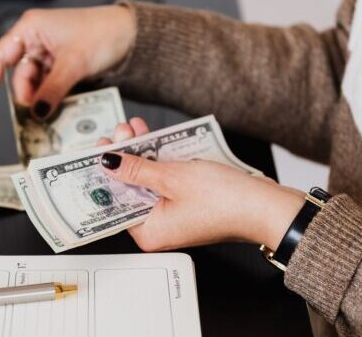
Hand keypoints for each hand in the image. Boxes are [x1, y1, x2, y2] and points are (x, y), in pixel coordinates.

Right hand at [0, 5, 135, 119]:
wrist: (132, 36)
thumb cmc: (103, 34)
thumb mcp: (73, 64)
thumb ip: (51, 90)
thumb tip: (36, 112)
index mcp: (31, 28)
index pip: (0, 57)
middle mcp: (36, 40)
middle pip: (20, 76)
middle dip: (27, 97)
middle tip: (35, 118)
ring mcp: (49, 54)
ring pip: (36, 84)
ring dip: (42, 101)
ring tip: (50, 116)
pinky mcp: (62, 66)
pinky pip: (50, 87)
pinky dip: (52, 99)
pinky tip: (57, 109)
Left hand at [97, 118, 304, 250]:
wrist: (267, 206)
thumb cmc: (225, 200)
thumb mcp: (171, 177)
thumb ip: (135, 169)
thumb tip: (107, 162)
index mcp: (148, 232)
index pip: (113, 202)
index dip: (102, 174)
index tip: (94, 151)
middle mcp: (157, 229)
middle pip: (128, 189)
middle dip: (121, 157)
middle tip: (116, 133)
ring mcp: (172, 216)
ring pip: (145, 181)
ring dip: (139, 154)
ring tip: (132, 128)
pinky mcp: (186, 204)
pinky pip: (163, 181)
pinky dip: (158, 160)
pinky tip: (152, 138)